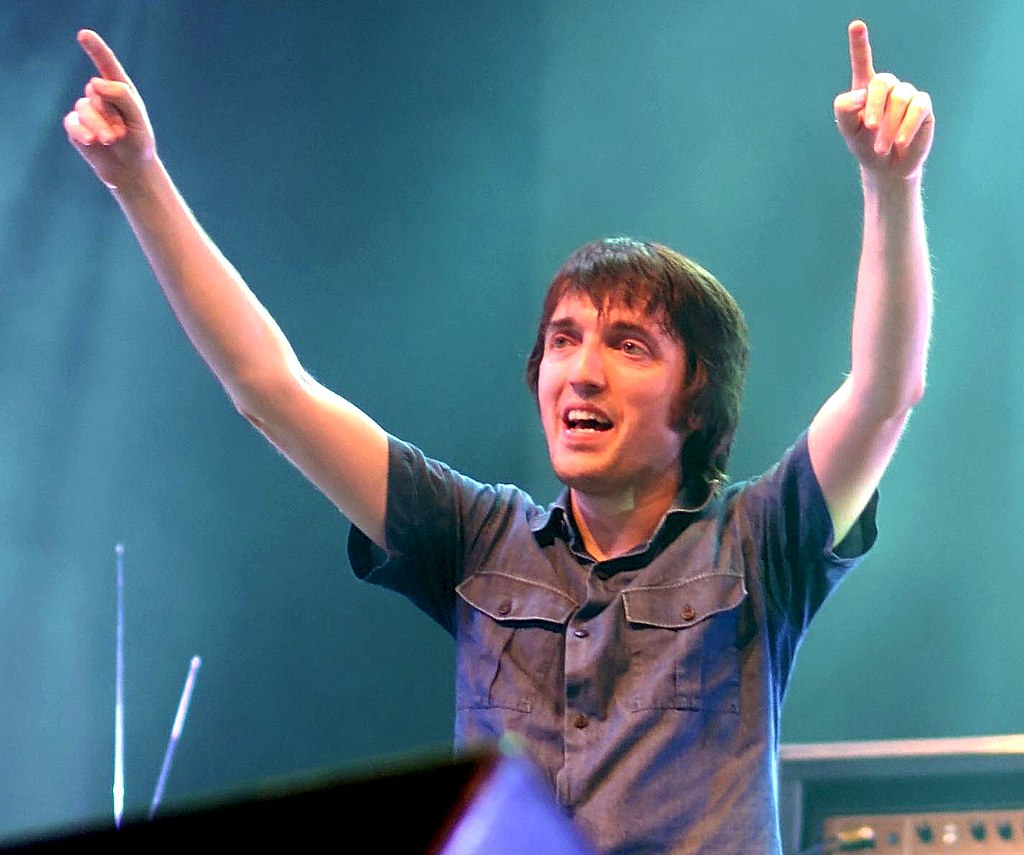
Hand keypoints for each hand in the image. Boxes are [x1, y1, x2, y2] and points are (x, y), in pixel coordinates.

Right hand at [63, 30, 155, 188]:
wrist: (130, 170)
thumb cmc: (138, 143)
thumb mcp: (138, 120)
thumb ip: (121, 96)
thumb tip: (95, 81)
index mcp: (119, 90)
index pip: (106, 65)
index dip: (95, 48)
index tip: (84, 35)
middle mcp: (101, 96)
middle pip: (97, 93)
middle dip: (111, 115)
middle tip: (123, 133)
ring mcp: (86, 110)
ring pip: (84, 109)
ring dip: (100, 127)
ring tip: (112, 140)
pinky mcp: (75, 126)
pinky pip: (72, 122)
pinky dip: (83, 132)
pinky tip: (92, 141)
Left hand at [834, 20, 933, 181]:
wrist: (886, 166)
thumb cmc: (864, 145)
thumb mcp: (848, 130)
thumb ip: (844, 110)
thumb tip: (859, 95)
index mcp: (864, 89)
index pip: (862, 62)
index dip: (859, 43)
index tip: (856, 25)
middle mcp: (887, 86)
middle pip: (881, 83)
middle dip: (874, 108)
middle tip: (869, 130)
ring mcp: (907, 94)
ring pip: (899, 98)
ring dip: (889, 125)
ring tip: (882, 146)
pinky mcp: (923, 106)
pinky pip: (917, 108)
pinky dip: (906, 126)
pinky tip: (900, 142)